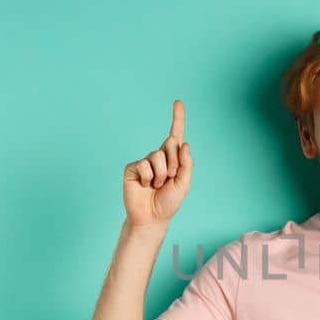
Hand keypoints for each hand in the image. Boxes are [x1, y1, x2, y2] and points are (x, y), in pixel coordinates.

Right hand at [124, 99, 194, 225]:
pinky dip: (148, 178)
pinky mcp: (133, 168)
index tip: (178, 101)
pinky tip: (145, 186)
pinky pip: (144, 165)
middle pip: (170, 145)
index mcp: (173, 159)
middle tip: (169, 180)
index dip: (178, 118)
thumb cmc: (168, 202)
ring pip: (158, 156)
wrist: (151, 218)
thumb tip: (183, 144)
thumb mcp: (184, 184)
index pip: (176, 135)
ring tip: (157, 186)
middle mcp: (158, 157)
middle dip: (175, 164)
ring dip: (161, 174)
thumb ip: (186, 164)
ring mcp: (145, 161)